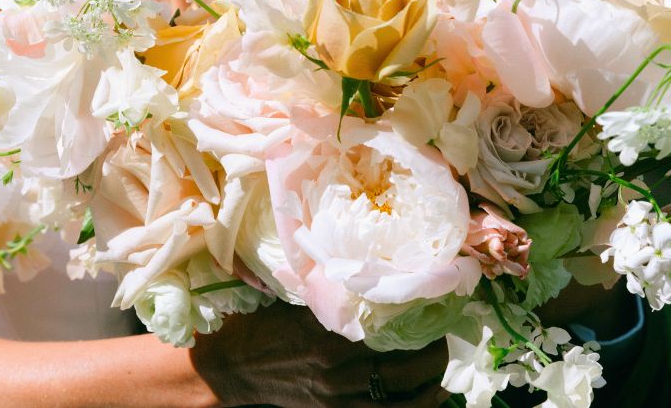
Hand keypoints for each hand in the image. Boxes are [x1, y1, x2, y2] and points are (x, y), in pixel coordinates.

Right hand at [190, 300, 449, 407]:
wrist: (229, 370)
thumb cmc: (261, 328)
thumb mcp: (296, 302)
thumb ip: (331, 296)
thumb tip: (368, 276)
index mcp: (332, 336)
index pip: (396, 335)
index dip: (425, 329)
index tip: (436, 316)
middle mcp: (340, 372)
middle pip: (409, 371)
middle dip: (434, 359)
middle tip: (441, 343)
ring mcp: (337, 400)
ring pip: (403, 403)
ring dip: (429, 391)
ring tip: (438, 378)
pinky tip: (421, 401)